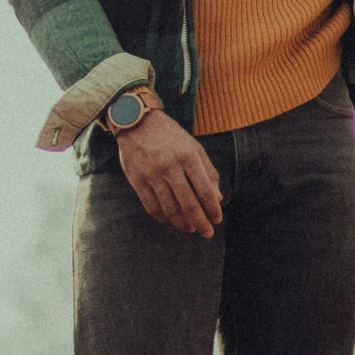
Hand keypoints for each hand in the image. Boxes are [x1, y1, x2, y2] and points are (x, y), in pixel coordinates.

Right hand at [116, 111, 223, 236]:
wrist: (136, 121)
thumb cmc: (170, 136)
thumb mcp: (193, 147)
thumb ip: (208, 172)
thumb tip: (218, 198)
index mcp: (188, 156)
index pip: (205, 190)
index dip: (213, 209)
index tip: (217, 220)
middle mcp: (170, 166)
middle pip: (189, 204)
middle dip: (200, 222)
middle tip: (207, 233)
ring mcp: (152, 175)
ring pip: (170, 209)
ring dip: (182, 223)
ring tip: (190, 228)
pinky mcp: (137, 180)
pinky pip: (151, 207)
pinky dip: (162, 217)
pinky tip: (170, 220)